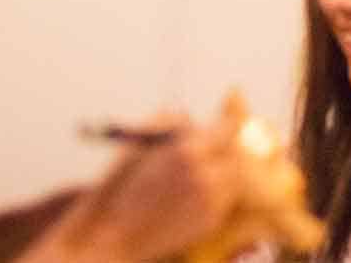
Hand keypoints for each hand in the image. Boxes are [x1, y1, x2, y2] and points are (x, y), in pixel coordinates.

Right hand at [26, 111, 242, 262]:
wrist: (113, 235)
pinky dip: (217, 193)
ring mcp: (211, 202)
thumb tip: (187, 115)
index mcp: (187, 151)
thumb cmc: (119, 187)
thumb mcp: (139, 142)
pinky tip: (194, 194)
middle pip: (237, 154)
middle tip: (213, 150)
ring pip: (235, 178)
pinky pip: (225, 199)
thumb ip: (168, 123)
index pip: (228, 130)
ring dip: (224, 172)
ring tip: (201, 174)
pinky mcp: (210, 222)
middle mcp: (205, 176)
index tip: (218, 128)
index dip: (223, 127)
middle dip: (226, 150)